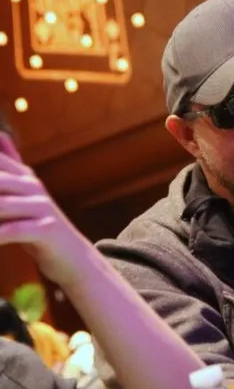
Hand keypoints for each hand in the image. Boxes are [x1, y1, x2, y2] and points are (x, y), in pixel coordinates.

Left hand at [0, 132, 93, 286]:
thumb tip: (0, 134)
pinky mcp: (46, 229)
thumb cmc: (39, 223)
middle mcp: (33, 187)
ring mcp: (42, 206)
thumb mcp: (26, 191)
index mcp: (24, 176)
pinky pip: (13, 230)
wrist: (72, 254)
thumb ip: (11, 164)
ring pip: (1, 205)